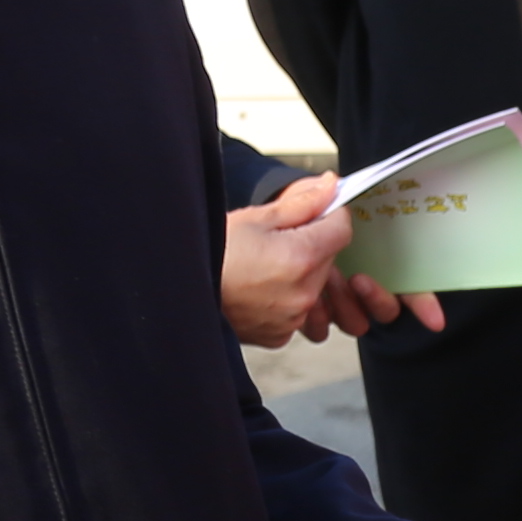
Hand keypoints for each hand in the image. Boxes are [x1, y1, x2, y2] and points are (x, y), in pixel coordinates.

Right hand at [218, 180, 423, 346]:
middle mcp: (304, 292)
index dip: (329, 216)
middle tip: (275, 241)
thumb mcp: (256, 218)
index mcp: (302, 257)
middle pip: (328, 258)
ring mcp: (293, 318)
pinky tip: (257, 289)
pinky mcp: (279, 335)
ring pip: (314, 286)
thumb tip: (330, 185)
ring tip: (264, 267)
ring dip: (300, 274)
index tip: (312, 214)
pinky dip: (285, 299)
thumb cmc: (211, 252)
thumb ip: (302, 203)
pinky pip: (296, 311)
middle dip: (311, 245)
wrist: (179, 292)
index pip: (342, 230)